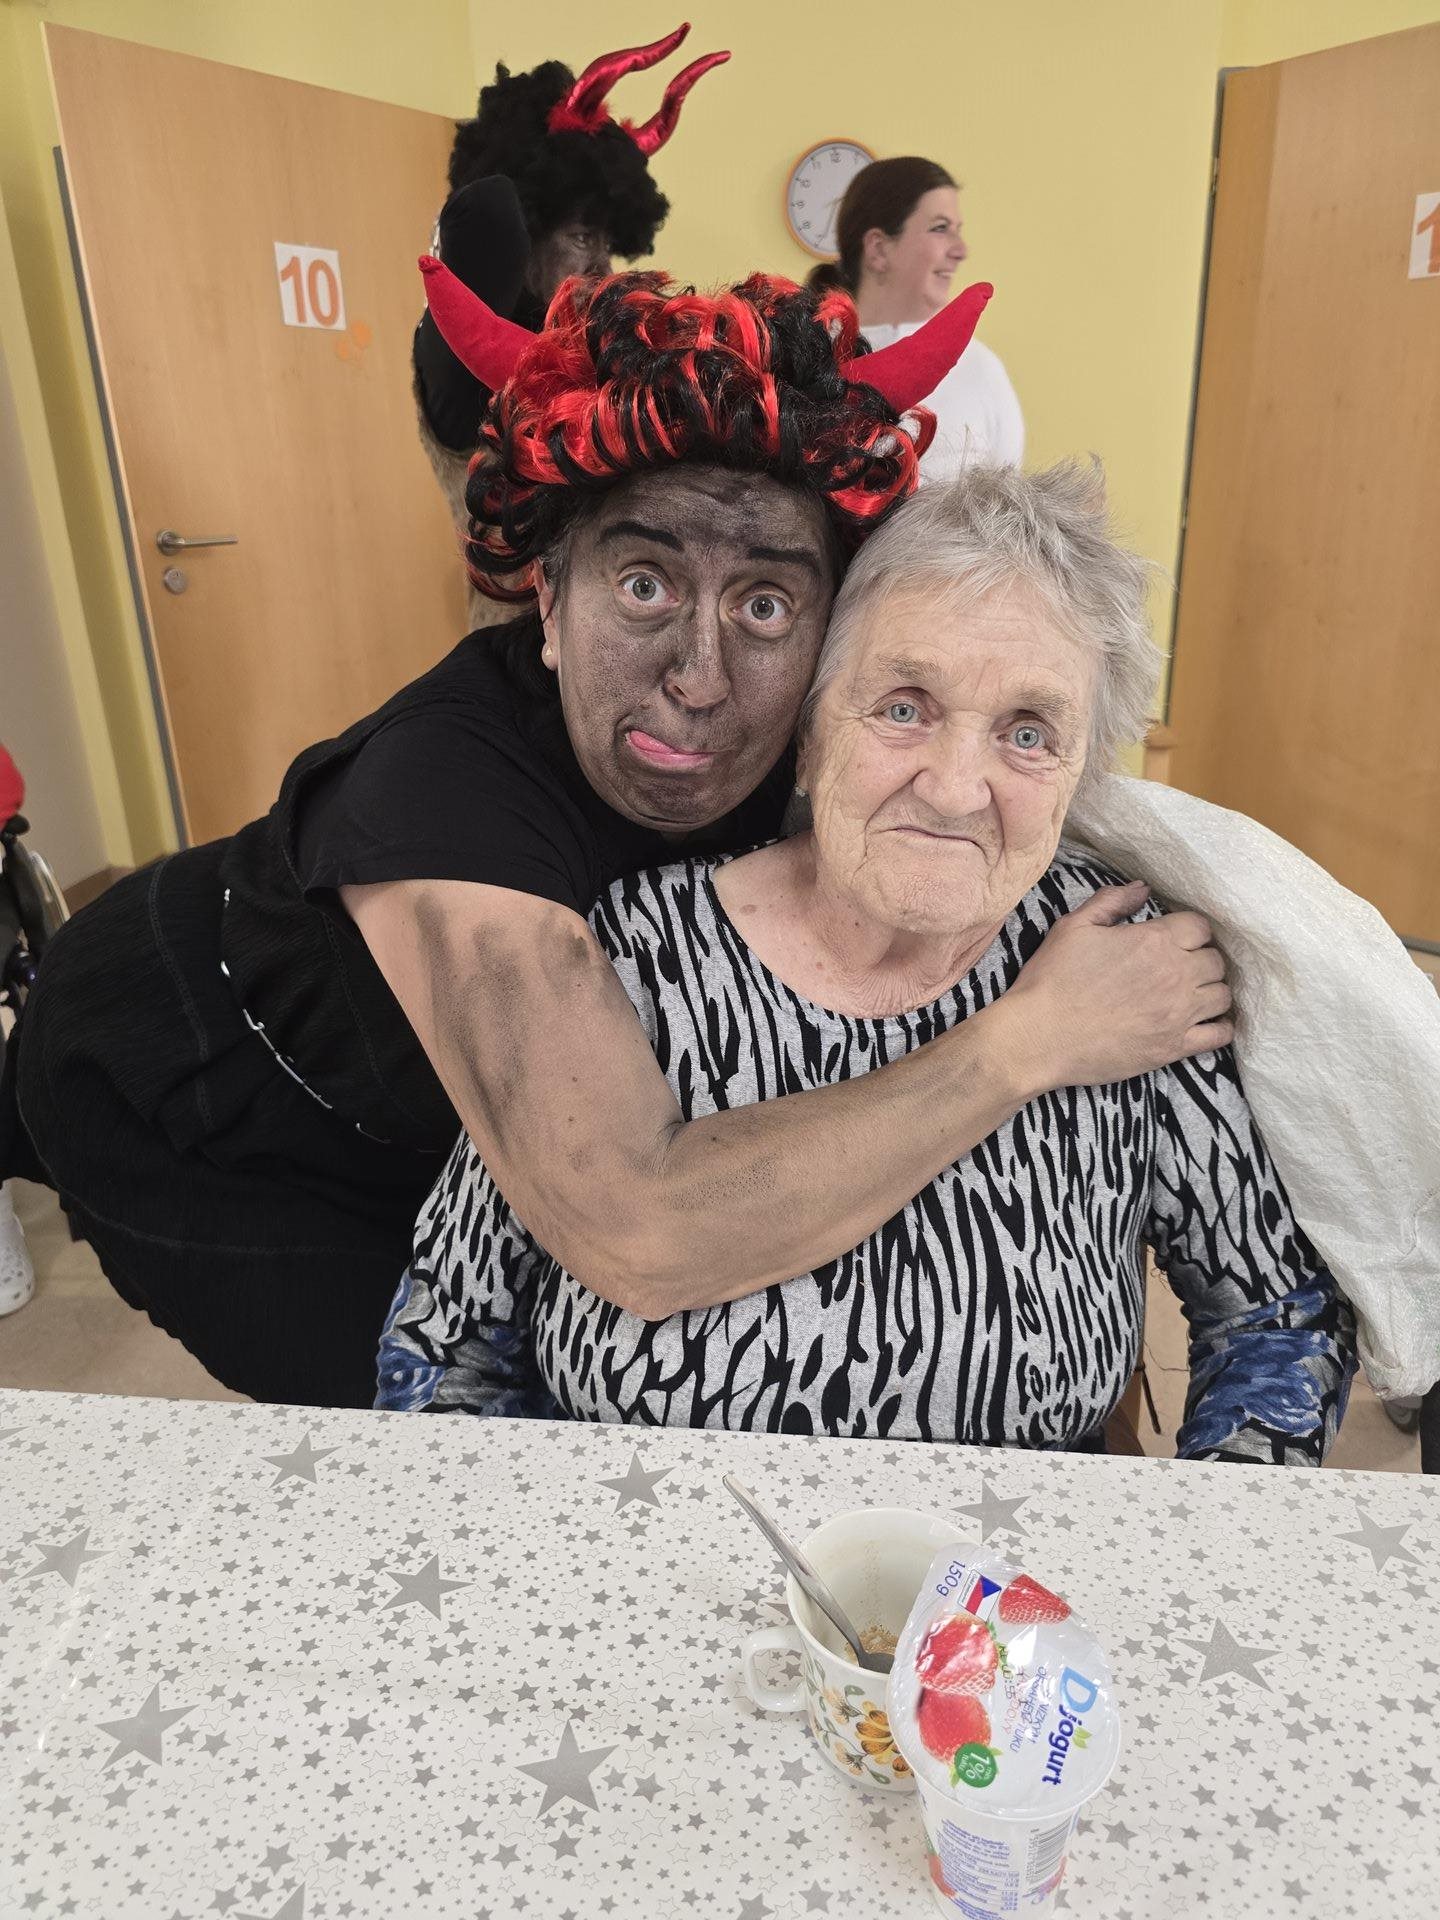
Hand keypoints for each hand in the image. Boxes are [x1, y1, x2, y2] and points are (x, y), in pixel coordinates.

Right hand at [998, 881, 1233, 1093]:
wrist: (1039, 1037)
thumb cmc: (1052, 980)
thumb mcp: (1073, 927)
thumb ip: (1111, 902)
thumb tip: (1142, 889)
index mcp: (1154, 941)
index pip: (1200, 926)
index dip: (1189, 930)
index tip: (1174, 939)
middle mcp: (1176, 975)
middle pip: (1215, 960)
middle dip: (1201, 959)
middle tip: (1181, 967)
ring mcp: (1179, 1013)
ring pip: (1222, 995)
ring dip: (1211, 990)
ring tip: (1193, 993)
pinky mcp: (1175, 1047)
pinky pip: (1219, 1035)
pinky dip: (1219, 1027)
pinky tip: (1204, 1022)